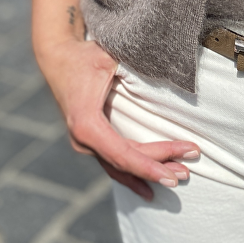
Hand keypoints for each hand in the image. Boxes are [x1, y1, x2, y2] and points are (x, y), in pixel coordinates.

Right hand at [36, 37, 199, 200]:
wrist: (56, 57)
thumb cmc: (84, 56)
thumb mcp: (109, 58)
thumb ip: (135, 67)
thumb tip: (170, 71)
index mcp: (86, 124)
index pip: (124, 154)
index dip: (151, 166)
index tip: (173, 174)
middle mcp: (83, 140)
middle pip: (126, 163)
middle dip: (158, 167)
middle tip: (187, 172)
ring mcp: (84, 143)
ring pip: (119, 167)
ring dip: (147, 174)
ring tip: (178, 177)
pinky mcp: (89, 142)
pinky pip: (113, 162)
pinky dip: (133, 172)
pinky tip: (149, 186)